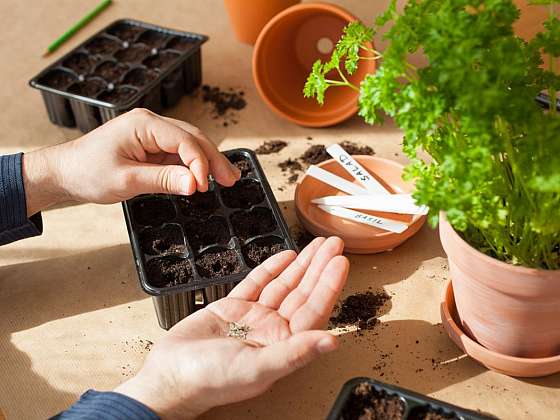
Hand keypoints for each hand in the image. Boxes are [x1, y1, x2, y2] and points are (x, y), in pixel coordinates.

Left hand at [22, 108, 239, 215]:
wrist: (65, 173)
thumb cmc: (88, 172)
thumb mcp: (126, 179)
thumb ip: (163, 180)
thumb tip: (195, 183)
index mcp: (144, 125)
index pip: (183, 140)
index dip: (200, 162)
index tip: (205, 185)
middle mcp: (151, 125)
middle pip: (193, 139)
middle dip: (214, 159)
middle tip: (232, 180)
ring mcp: (152, 135)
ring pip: (189, 146)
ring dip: (208, 162)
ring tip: (228, 179)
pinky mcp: (152, 147)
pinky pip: (179, 155)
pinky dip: (193, 167)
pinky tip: (206, 178)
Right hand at [115, 237, 348, 418]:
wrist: (169, 375)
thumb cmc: (211, 380)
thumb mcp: (258, 367)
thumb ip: (296, 352)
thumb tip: (333, 342)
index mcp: (283, 345)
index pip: (314, 310)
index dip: (329, 285)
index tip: (341, 262)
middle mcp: (272, 330)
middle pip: (302, 293)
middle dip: (319, 267)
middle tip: (334, 243)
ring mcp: (253, 317)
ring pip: (283, 285)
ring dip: (301, 264)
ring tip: (317, 245)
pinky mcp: (233, 307)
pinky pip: (257, 283)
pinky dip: (271, 268)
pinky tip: (286, 256)